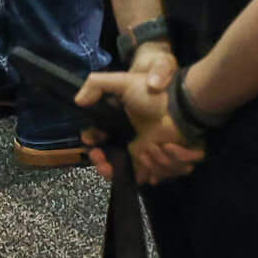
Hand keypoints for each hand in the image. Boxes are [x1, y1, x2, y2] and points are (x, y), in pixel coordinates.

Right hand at [76, 66, 204, 183]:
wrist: (180, 102)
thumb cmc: (150, 94)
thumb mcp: (121, 82)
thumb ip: (95, 85)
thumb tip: (78, 101)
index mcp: (118, 130)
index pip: (100, 148)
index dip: (95, 153)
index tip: (93, 149)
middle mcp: (131, 146)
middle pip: (113, 168)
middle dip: (106, 168)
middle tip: (105, 165)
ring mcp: (149, 156)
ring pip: (138, 175)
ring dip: (145, 163)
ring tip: (152, 146)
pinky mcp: (167, 162)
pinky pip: (162, 175)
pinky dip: (165, 164)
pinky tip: (166, 148)